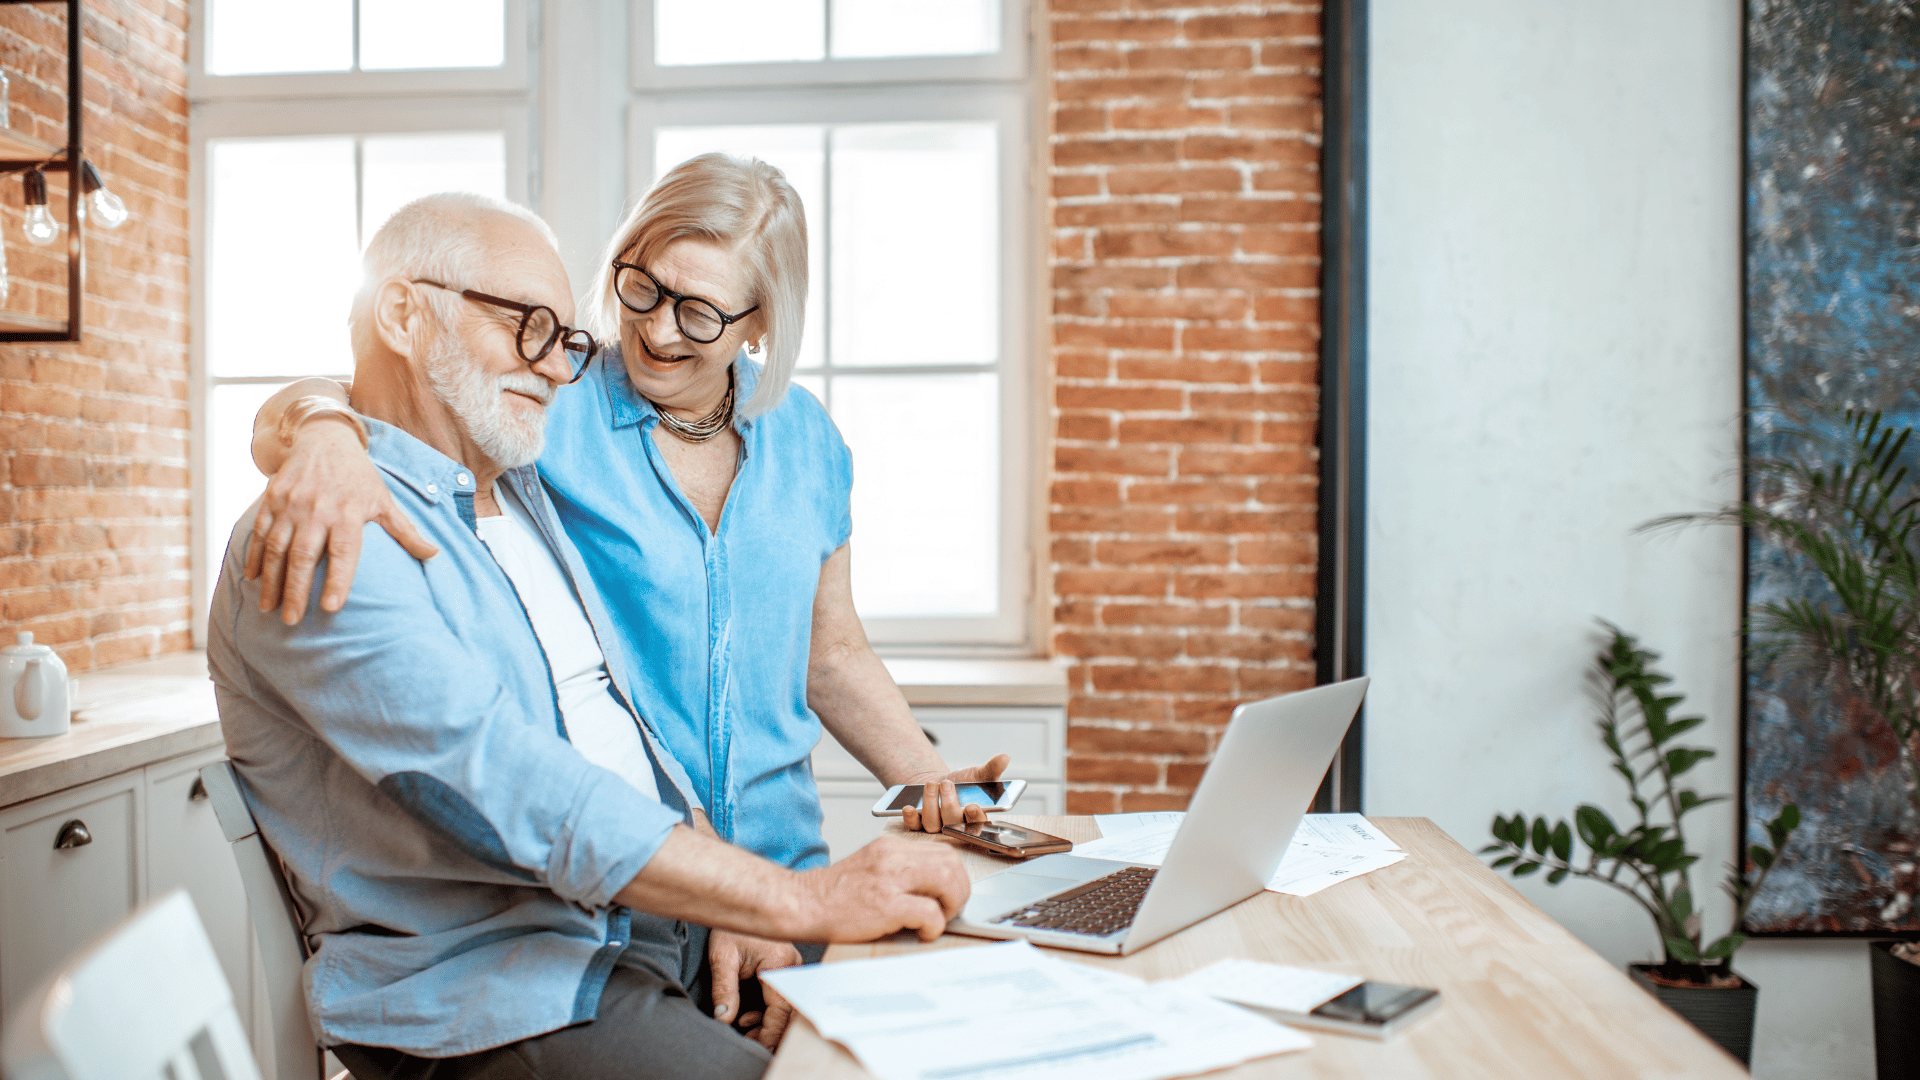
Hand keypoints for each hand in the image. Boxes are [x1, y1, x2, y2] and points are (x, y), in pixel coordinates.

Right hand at [245, 420, 437, 623]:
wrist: (324, 439)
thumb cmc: (359, 477)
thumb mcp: (384, 500)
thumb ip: (406, 531)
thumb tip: (435, 555)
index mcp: (349, 513)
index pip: (344, 552)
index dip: (339, 579)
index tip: (332, 608)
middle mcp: (318, 510)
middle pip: (305, 556)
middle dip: (297, 590)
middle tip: (292, 620)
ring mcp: (292, 505)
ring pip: (277, 548)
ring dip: (272, 581)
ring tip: (270, 608)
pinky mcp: (273, 499)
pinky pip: (260, 532)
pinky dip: (254, 556)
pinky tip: (253, 579)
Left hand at [707, 930, 800, 1049]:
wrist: (738, 901)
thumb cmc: (731, 926)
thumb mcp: (722, 958)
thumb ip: (724, 990)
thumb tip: (724, 1019)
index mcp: (779, 964)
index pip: (780, 1010)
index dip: (768, 1032)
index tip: (751, 1042)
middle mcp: (792, 966)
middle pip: (788, 1010)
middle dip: (769, 1030)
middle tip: (748, 1039)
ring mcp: (791, 967)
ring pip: (786, 1005)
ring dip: (768, 1020)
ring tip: (743, 1026)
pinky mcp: (785, 968)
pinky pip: (782, 996)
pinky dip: (767, 1010)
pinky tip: (747, 1014)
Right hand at [793, 833, 969, 942]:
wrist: (800, 904)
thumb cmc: (833, 895)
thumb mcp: (870, 867)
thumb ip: (899, 871)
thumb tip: (934, 889)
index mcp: (890, 847)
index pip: (944, 851)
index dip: (955, 876)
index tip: (950, 895)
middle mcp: (892, 857)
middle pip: (952, 863)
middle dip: (960, 891)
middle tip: (949, 911)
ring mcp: (889, 879)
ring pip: (949, 881)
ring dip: (951, 906)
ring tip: (937, 921)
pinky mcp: (885, 905)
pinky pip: (930, 913)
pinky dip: (934, 926)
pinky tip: (921, 933)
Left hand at [901, 754, 1011, 832]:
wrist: (938, 784)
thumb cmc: (961, 784)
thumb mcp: (977, 775)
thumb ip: (991, 769)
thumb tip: (1005, 757)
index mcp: (974, 818)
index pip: (977, 824)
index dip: (974, 818)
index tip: (972, 806)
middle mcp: (955, 826)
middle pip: (953, 824)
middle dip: (949, 804)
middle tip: (947, 784)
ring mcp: (936, 828)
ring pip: (933, 825)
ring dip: (930, 805)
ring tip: (931, 785)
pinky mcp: (918, 825)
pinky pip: (913, 827)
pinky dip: (911, 818)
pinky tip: (908, 807)